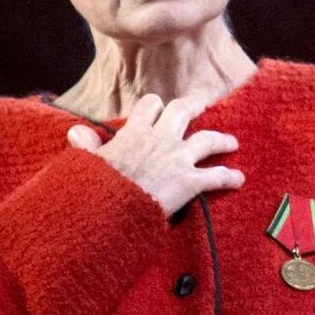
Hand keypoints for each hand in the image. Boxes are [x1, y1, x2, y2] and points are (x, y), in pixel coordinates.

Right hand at [67, 94, 242, 215]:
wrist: (110, 209)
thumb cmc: (96, 187)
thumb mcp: (88, 163)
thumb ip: (87, 146)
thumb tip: (76, 132)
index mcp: (136, 132)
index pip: (149, 106)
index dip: (156, 106)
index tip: (159, 108)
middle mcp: (161, 139)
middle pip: (183, 111)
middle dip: (194, 106)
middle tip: (201, 105)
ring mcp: (178, 159)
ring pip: (207, 139)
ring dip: (222, 140)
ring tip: (232, 142)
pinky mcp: (190, 181)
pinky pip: (216, 176)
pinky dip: (229, 177)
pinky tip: (239, 179)